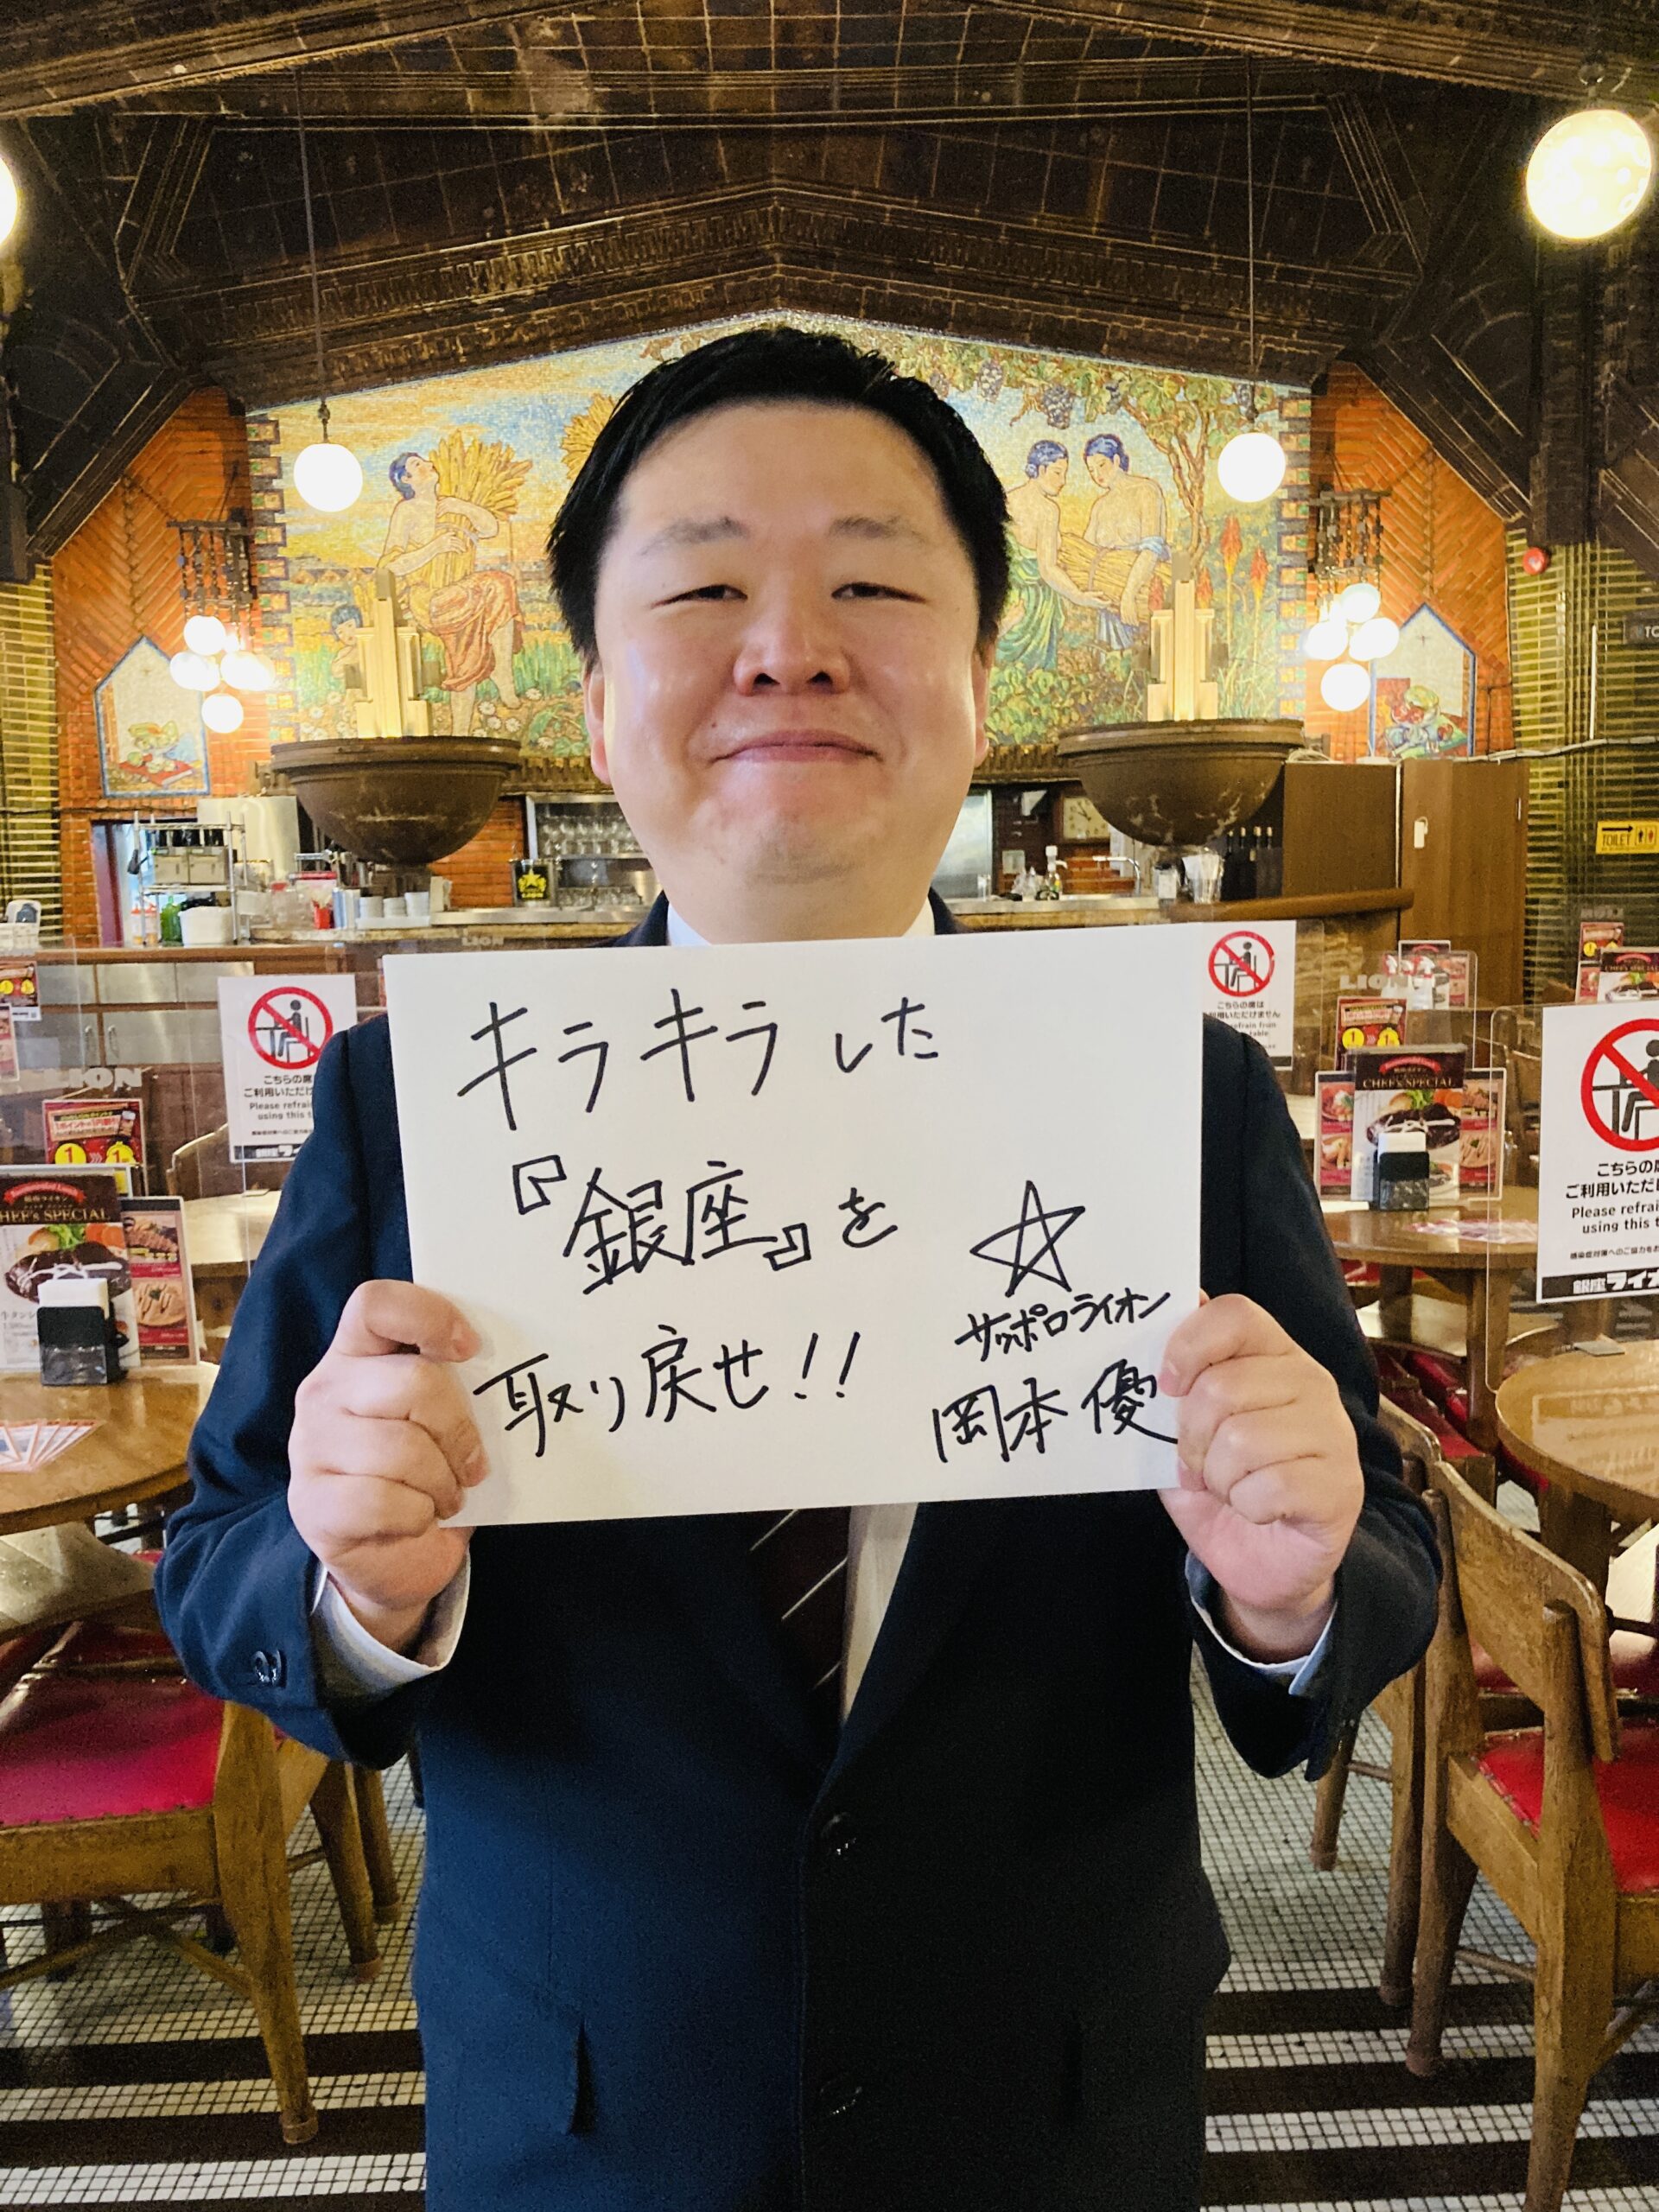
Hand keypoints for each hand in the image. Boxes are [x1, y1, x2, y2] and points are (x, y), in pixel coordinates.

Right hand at [289, 1282, 486, 1654]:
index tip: (470, 1349)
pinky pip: (382, 1500)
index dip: (429, 1317)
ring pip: (400, 1448)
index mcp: (355, 1354)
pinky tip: (419, 1517)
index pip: (375, 1304)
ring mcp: (311, 1446)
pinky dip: (418, 1514)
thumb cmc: (426, 1473)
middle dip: (459, 1429)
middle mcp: (324, 1391)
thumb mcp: (441, 1418)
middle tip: (472, 1462)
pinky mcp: (311, 1503)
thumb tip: (517, 1372)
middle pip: (411, 1382)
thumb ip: (458, 1385)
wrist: (391, 1557)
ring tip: (446, 1494)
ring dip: (442, 1480)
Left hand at [1157, 1294, 1362, 1662]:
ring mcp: (1333, 1433)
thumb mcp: (1183, 1434)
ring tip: (1230, 1488)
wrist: (1264, 1566)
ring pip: (1244, 1439)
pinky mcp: (1342, 1486)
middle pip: (1224, 1386)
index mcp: (1272, 1355)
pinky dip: (1247, 1506)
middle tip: (1197, 1463)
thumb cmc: (1222, 1486)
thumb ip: (1173, 1387)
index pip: (1236, 1315)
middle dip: (1191, 1437)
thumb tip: (1157, 1320)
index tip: (1165, 1386)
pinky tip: (1257, 1510)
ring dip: (1219, 1477)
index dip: (1189, 1345)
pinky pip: (1272, 1486)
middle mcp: (1310, 1382)